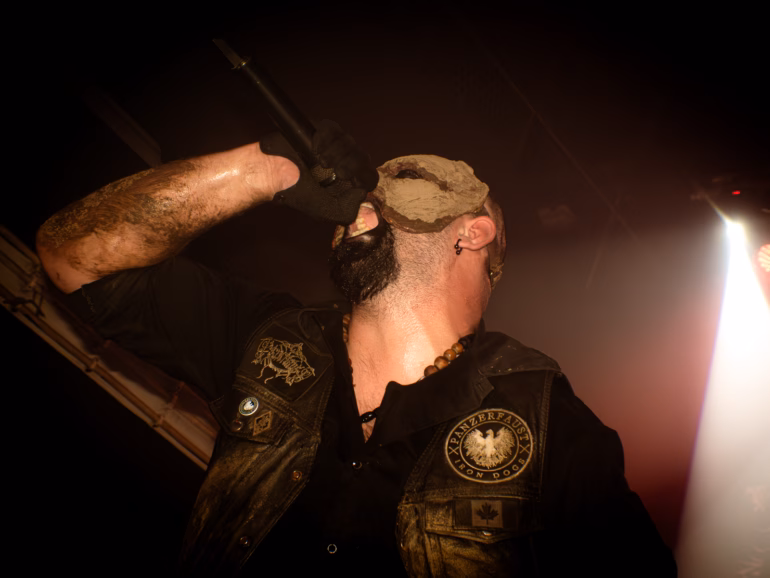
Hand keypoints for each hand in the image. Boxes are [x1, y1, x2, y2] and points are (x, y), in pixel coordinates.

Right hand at [259, 119, 378, 224]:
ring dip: (335, 153)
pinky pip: (333, 128)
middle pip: (363, 157)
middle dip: (349, 164)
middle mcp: (345, 161)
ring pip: (350, 142)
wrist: (274, 174)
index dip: (364, 177)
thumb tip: (362, 193)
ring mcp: (335, 144)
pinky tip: (314, 148)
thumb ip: (347, 211)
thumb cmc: (298, 192)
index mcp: (349, 181)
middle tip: (333, 171)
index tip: (347, 180)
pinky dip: (325, 138)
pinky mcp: (322, 129)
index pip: (370, 176)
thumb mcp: (325, 211)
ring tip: (318, 161)